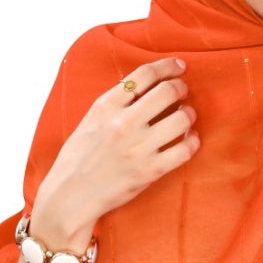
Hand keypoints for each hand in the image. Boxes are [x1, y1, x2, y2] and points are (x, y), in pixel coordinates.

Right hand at [32, 57, 198, 245]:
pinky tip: (189, 140)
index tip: (178, 66)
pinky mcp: (150, 170)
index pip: (144, 74)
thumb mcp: (90, 120)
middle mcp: (124, 123)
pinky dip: (192, 142)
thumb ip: (115, 104)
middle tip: (183, 93)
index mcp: (105, 106)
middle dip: (181, 88)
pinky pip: (185, 149)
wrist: (70, 196)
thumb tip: (145, 88)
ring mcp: (138, 147)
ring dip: (189, 115)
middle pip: (168, 91)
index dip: (167, 66)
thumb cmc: (78, 159)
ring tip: (186, 118)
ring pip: (182, 118)